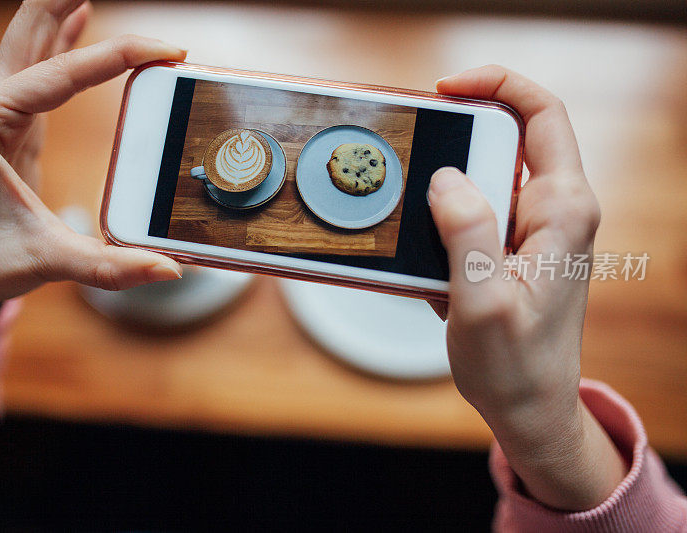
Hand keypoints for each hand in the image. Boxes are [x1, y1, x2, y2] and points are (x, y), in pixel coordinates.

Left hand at [0, 0, 184, 334]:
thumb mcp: (46, 262)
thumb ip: (109, 266)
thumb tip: (169, 269)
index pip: (63, 74)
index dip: (120, 56)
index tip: (167, 50)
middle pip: (31, 27)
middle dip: (66, 0)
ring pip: (32, 37)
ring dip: (64, 9)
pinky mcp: (9, 120)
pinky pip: (40, 64)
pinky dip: (61, 37)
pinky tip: (81, 16)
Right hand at [428, 65, 625, 509]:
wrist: (530, 406)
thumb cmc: (514, 364)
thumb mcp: (481, 302)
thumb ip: (467, 234)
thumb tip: (444, 177)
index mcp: (562, 211)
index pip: (541, 115)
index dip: (497, 85)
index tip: (445, 89)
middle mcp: (558, 209)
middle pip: (509, 137)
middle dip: (457, 142)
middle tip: (414, 163)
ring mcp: (538, 226)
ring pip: (489, 174)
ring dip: (447, 188)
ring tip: (418, 227)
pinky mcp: (518, 244)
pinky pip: (479, 209)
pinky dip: (446, 220)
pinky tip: (432, 262)